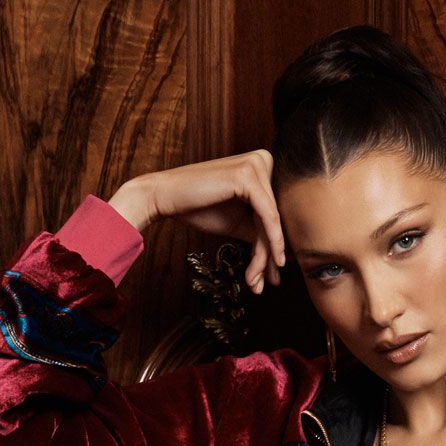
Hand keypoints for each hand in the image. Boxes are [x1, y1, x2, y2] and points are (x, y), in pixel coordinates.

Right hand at [106, 151, 288, 291]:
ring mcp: (256, 164)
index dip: (272, 247)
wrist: (164, 196)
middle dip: (269, 256)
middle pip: (273, 219)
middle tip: (265, 285)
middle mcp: (263, 160)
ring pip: (271, 221)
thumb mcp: (237, 221)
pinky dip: (270, 241)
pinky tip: (271, 262)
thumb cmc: (198, 206)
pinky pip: (267, 215)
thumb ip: (260, 231)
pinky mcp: (248, 175)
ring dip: (264, 256)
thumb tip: (281, 258)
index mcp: (262, 166)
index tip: (270, 276)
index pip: (273, 213)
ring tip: (255, 282)